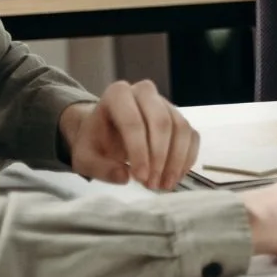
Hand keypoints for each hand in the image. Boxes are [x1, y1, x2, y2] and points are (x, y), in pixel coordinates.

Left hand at [59, 79, 199, 190]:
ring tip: (164, 185)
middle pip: (162, 121)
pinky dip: (187, 158)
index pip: (133, 122)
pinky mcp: (178, 116)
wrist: (105, 132)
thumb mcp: (85, 158)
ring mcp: (165, 102)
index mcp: (117, 94)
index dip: (139, 152)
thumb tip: (124, 176)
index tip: (140, 178)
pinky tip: (175, 176)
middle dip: (160, 157)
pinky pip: (191, 135)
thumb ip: (100, 168)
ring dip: (176, 160)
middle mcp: (144, 92)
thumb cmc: (95, 142)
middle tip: (153, 184)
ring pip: (181, 128)